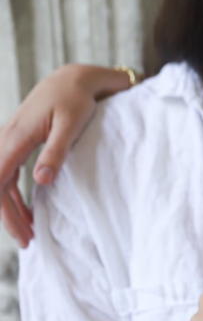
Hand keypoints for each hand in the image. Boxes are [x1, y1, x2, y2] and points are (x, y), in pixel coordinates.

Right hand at [0, 64, 119, 247]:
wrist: (75, 78)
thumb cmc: (77, 100)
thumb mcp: (71, 125)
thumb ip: (56, 152)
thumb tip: (41, 181)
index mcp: (16, 137)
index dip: (5, 210)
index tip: (22, 233)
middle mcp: (7, 138)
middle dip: (8, 216)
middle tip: (28, 242)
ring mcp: (11, 140)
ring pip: (2, 181)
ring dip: (11, 207)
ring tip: (29, 231)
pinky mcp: (19, 142)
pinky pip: (8, 173)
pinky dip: (14, 194)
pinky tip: (28, 208)